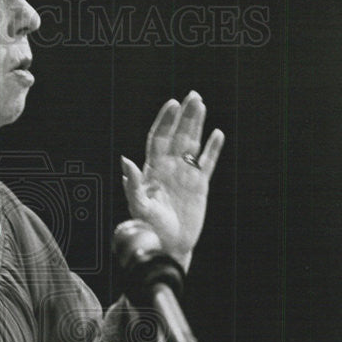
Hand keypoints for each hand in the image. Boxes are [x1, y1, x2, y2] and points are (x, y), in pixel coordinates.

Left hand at [121, 91, 223, 268]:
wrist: (167, 246)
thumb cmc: (149, 229)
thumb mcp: (139, 207)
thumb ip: (133, 185)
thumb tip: (125, 161)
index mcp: (152, 170)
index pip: (159, 139)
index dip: (164, 121)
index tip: (172, 104)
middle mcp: (168, 168)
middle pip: (177, 136)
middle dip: (184, 116)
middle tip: (193, 96)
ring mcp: (185, 175)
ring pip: (192, 144)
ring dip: (197, 124)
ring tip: (201, 104)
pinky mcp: (199, 185)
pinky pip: (207, 162)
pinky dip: (212, 148)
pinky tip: (217, 134)